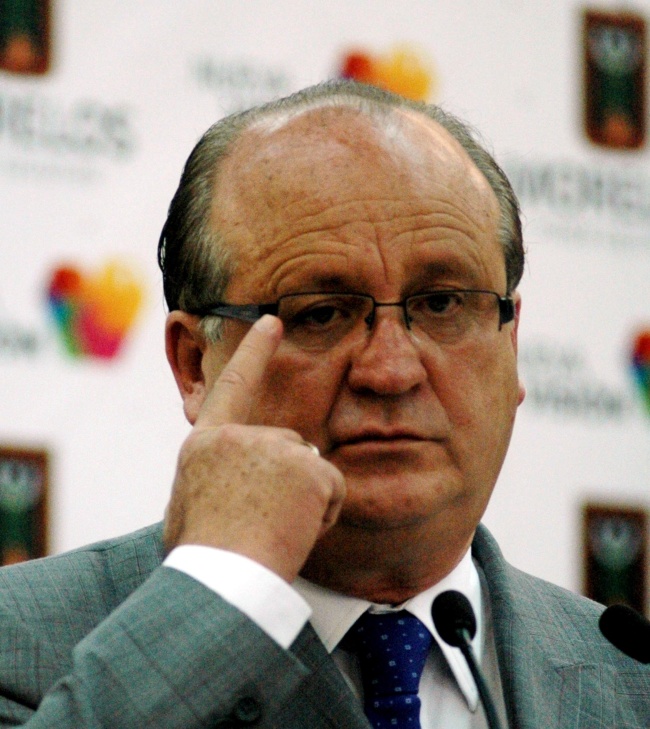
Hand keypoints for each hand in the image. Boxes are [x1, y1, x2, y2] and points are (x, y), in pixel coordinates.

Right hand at [163, 315, 345, 582]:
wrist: (221, 581)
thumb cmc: (201, 555)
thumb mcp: (186, 507)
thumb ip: (210, 478)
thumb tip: (224, 480)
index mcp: (207, 443)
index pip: (232, 386)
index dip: (254, 352)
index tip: (271, 321)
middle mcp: (242, 436)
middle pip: (286, 445)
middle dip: (286, 479)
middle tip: (262, 520)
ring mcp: (279, 448)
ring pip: (310, 469)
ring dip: (302, 499)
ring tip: (273, 530)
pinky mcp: (311, 469)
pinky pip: (331, 491)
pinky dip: (321, 515)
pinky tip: (295, 532)